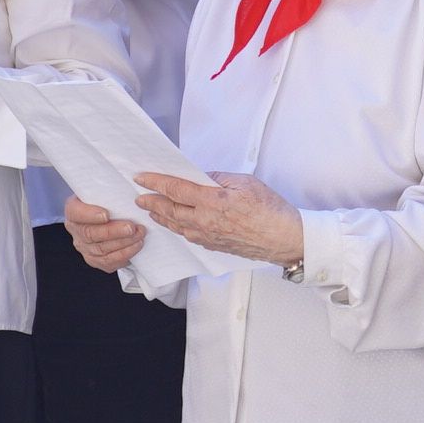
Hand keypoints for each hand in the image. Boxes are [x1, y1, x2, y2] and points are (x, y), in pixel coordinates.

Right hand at [61, 194, 148, 273]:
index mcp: (74, 209)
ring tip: (140, 234)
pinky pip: (108, 261)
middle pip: (90, 233)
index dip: (89, 214)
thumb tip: (131, 180)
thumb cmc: (110, 201)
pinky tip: (137, 246)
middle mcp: (76, 229)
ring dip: (123, 243)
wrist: (113, 218)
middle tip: (132, 227)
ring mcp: (84, 247)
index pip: (75, 212)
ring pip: (101, 249)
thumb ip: (111, 188)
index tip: (106, 214)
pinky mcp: (95, 259)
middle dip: (113, 231)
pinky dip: (124, 254)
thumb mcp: (106, 191)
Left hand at [136, 169, 305, 269]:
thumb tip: (203, 178)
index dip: (156, 182)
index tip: (141, 177)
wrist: (285, 239)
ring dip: (160, 216)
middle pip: (169, 209)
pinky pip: (187, 235)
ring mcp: (207, 236)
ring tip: (150, 209)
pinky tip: (174, 224)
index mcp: (212, 201)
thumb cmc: (271, 210)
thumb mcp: (247, 182)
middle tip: (139, 195)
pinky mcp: (213, 245)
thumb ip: (220, 178)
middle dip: (151, 201)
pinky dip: (175, 228)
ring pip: (175, 225)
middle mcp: (204, 220)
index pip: (176, 189)